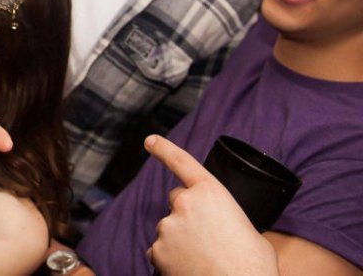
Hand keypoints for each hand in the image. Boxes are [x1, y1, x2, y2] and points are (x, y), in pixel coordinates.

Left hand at [145, 135, 278, 275]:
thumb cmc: (253, 266)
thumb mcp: (247, 229)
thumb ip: (225, 216)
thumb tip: (219, 226)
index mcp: (211, 192)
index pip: (182, 162)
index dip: (163, 149)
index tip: (150, 140)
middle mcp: (185, 203)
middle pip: (177, 200)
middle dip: (186, 213)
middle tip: (206, 237)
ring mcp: (168, 227)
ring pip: (169, 228)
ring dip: (180, 239)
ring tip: (204, 259)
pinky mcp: (157, 250)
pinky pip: (159, 251)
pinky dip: (170, 259)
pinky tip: (189, 268)